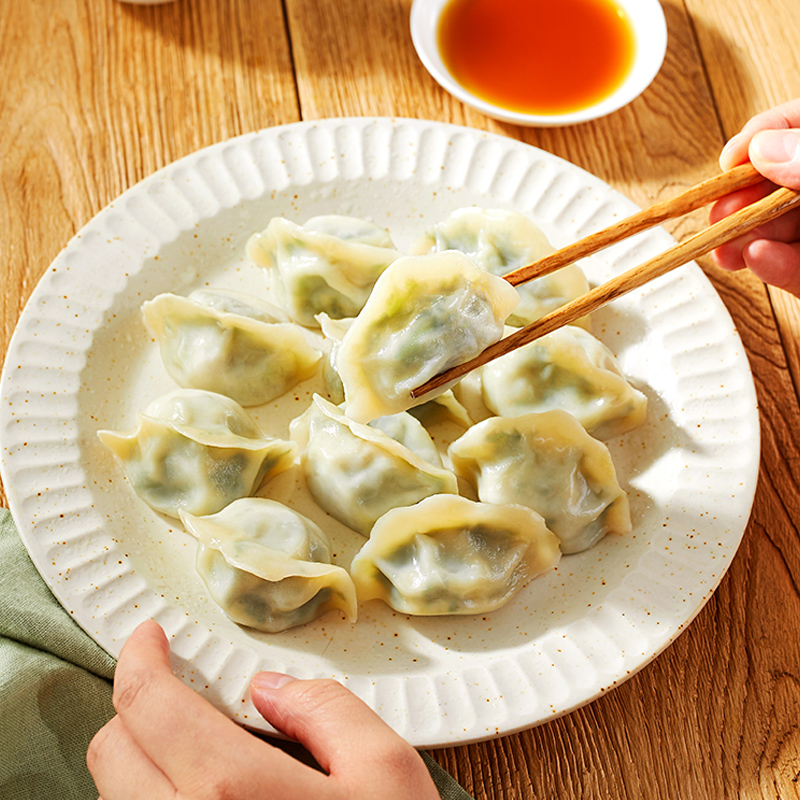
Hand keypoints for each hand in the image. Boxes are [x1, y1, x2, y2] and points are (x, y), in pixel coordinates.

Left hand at [87, 620, 439, 799]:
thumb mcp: (385, 769)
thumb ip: (325, 709)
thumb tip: (272, 689)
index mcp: (230, 790)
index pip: (148, 704)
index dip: (140, 657)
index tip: (150, 638)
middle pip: (112, 750)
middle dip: (139, 708)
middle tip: (182, 696)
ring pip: (115, 798)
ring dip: (144, 762)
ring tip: (201, 755)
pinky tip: (206, 799)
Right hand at [710, 98, 799, 294]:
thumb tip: (766, 148)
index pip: (798, 127)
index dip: (762, 136)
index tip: (732, 156)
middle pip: (779, 184)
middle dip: (742, 199)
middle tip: (718, 209)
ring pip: (780, 230)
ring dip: (747, 238)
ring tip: (726, 245)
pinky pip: (798, 272)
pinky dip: (775, 268)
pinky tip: (757, 258)